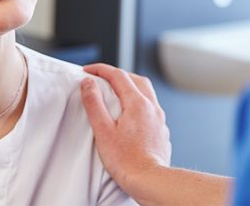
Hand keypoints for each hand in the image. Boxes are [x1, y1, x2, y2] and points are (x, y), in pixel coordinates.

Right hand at [80, 63, 171, 199]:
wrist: (150, 180)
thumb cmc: (126, 160)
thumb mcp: (103, 130)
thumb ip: (94, 103)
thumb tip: (88, 83)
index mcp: (137, 103)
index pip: (118, 75)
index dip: (101, 69)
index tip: (88, 70)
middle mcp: (152, 107)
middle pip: (136, 79)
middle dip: (118, 74)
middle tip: (102, 77)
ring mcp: (159, 118)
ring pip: (146, 92)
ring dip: (131, 86)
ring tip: (116, 92)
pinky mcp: (161, 130)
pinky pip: (151, 107)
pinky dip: (139, 101)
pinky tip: (131, 113)